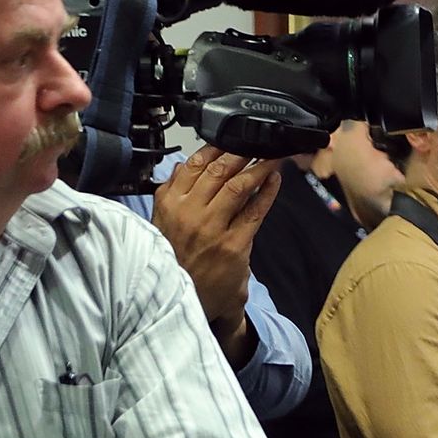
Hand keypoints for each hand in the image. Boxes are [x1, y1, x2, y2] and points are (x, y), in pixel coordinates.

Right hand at [151, 146, 280, 341]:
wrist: (185, 300)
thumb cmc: (177, 261)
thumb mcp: (163, 223)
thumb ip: (174, 193)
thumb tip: (186, 164)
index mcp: (168, 204)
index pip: (194, 165)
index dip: (217, 147)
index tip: (233, 137)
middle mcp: (187, 213)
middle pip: (218, 171)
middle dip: (242, 152)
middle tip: (259, 142)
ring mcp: (211, 229)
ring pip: (237, 186)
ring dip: (258, 168)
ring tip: (272, 156)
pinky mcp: (233, 245)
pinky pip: (254, 211)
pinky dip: (267, 192)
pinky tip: (275, 179)